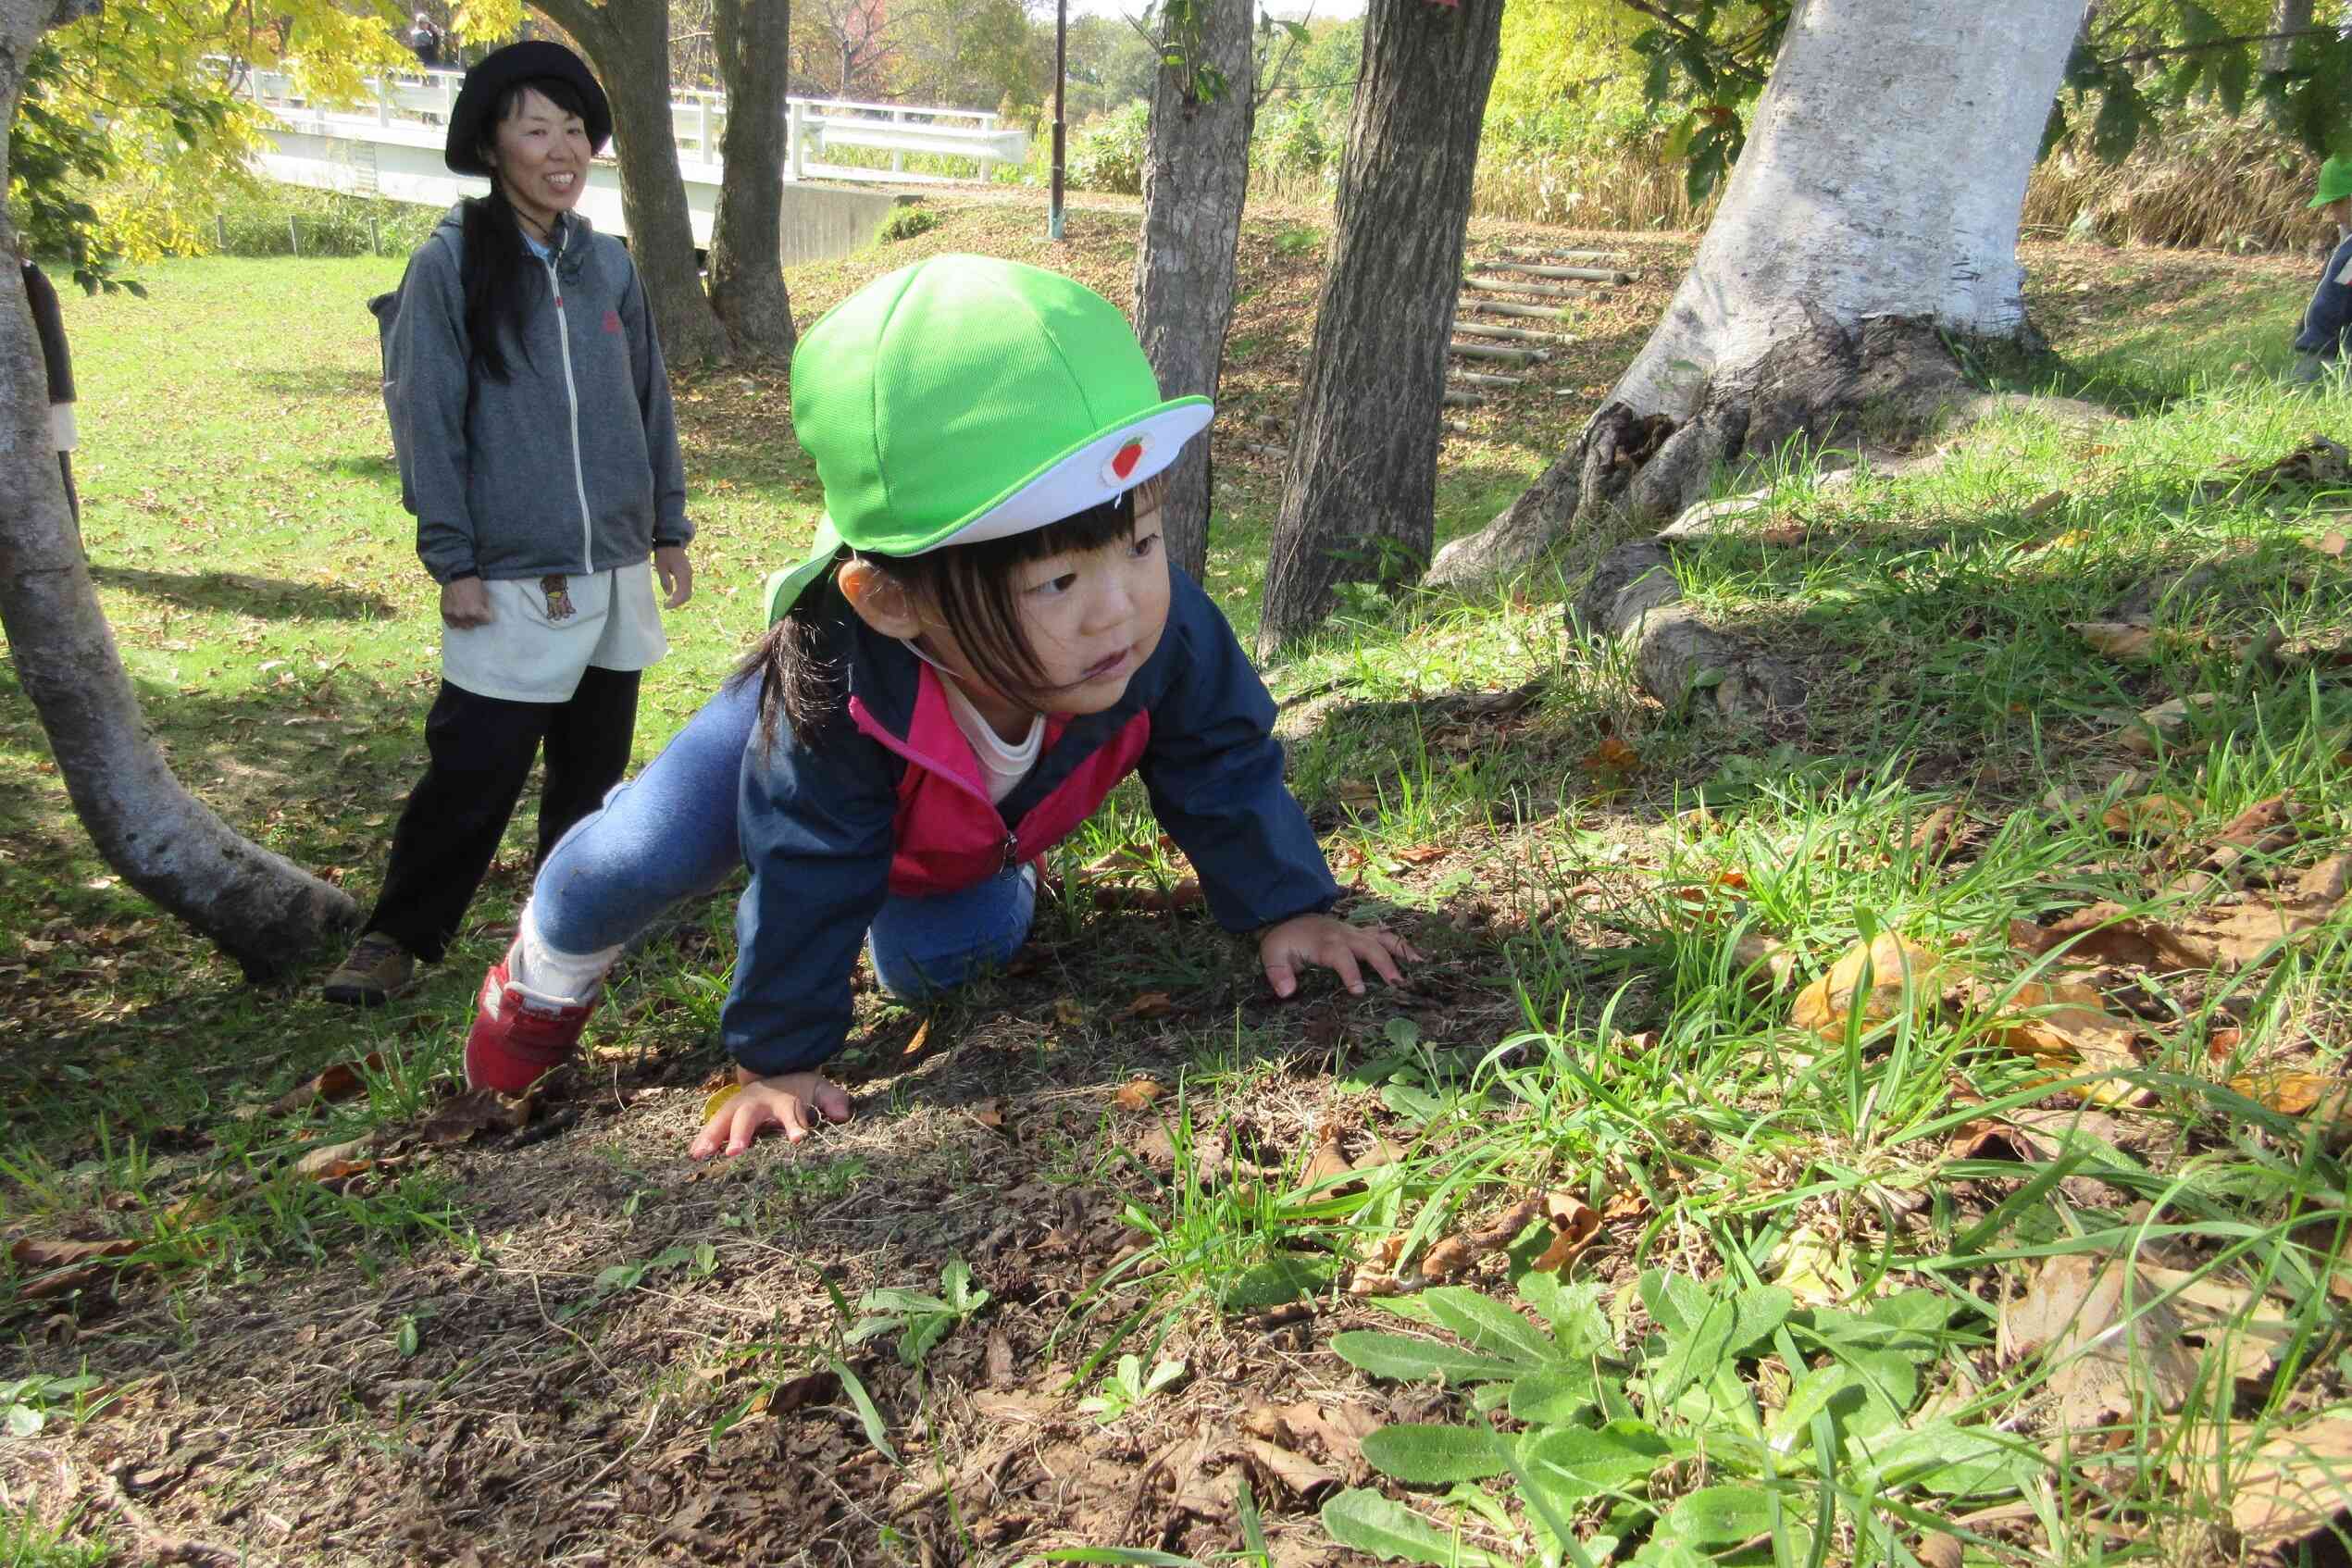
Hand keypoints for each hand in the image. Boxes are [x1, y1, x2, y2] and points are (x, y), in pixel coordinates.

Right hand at [440, 575, 491, 627]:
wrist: (457, 575)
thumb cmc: (472, 584)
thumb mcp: (484, 596)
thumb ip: (485, 608)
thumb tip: (486, 616)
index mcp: (475, 612)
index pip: (486, 621)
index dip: (486, 615)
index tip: (485, 612)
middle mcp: (464, 616)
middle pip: (474, 625)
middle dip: (476, 619)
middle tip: (475, 612)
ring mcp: (453, 615)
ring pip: (463, 626)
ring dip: (466, 621)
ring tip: (466, 614)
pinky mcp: (445, 613)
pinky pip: (451, 624)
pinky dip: (455, 621)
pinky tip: (458, 616)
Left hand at [655, 545, 692, 608]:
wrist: (671, 541)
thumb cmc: (664, 553)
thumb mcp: (661, 567)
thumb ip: (665, 581)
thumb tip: (668, 594)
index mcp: (683, 575)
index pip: (682, 594)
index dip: (674, 603)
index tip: (665, 606)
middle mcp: (689, 575)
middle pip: (687, 595)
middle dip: (678, 602)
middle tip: (666, 606)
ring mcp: (689, 574)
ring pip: (688, 591)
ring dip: (679, 598)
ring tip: (669, 602)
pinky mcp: (687, 573)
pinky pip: (687, 586)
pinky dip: (681, 593)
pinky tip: (672, 594)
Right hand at [689, 1066, 851, 1158]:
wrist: (774, 1071)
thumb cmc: (799, 1089)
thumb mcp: (819, 1089)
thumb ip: (832, 1100)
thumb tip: (843, 1114)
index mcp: (783, 1099)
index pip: (790, 1112)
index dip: (795, 1125)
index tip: (799, 1140)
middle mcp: (757, 1102)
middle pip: (748, 1117)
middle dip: (741, 1133)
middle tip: (735, 1152)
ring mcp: (739, 1107)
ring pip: (724, 1120)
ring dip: (713, 1137)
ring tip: (702, 1155)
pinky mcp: (727, 1115)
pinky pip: (713, 1127)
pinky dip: (703, 1139)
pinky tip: (694, 1155)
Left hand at [1259, 914, 1422, 998]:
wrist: (1289, 916)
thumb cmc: (1284, 940)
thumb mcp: (1272, 954)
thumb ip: (1278, 973)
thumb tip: (1287, 991)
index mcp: (1324, 942)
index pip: (1340, 955)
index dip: (1350, 972)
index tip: (1359, 991)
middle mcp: (1344, 935)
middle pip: (1369, 946)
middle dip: (1385, 963)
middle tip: (1398, 984)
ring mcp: (1355, 932)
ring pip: (1382, 938)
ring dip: (1401, 951)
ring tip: (1420, 966)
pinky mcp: (1361, 933)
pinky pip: (1384, 936)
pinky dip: (1401, 944)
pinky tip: (1418, 957)